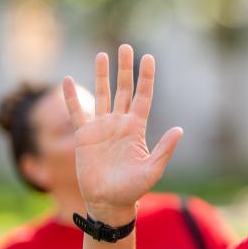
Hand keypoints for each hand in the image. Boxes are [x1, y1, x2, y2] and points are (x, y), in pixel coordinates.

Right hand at [63, 44, 182, 221]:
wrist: (109, 201)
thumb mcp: (153, 169)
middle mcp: (120, 123)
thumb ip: (164, 149)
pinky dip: (72, 97)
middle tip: (126, 47)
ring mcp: (102, 127)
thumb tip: (179, 129)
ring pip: (102, 95)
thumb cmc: (133, 189)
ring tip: (102, 54)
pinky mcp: (84, 136)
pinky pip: (77, 112)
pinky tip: (68, 80)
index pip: (143, 97)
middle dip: (125, 69)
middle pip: (123, 89)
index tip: (149, 58)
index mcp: (137, 128)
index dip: (146, 78)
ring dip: (102, 75)